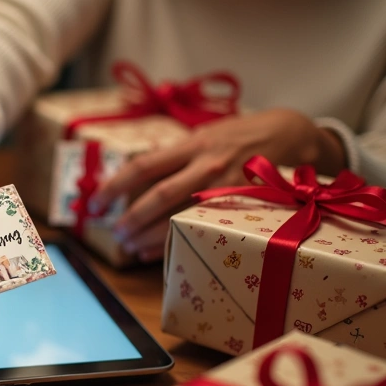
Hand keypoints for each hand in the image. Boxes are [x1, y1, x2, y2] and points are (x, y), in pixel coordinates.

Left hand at [95, 108, 346, 261]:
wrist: (289, 133)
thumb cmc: (239, 135)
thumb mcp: (204, 135)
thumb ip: (175, 155)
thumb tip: (138, 175)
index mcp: (192, 144)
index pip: (143, 166)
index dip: (115, 186)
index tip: (95, 203)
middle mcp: (206, 164)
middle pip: (159, 195)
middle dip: (131, 218)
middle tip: (114, 233)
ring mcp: (226, 186)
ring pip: (180, 216)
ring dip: (150, 236)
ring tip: (130, 247)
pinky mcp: (241, 204)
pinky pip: (203, 228)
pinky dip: (177, 242)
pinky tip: (158, 253)